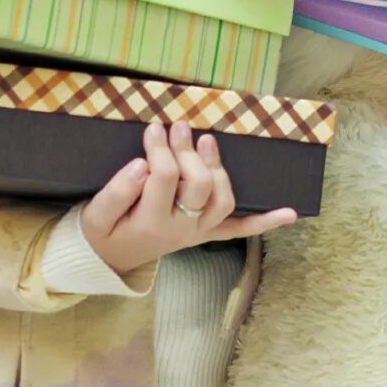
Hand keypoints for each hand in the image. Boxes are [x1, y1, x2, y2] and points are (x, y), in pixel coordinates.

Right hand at [81, 122, 297, 276]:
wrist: (110, 259)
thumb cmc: (104, 232)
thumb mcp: (96, 215)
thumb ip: (116, 192)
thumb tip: (140, 166)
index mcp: (152, 222)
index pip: (164, 177)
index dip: (160, 149)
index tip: (155, 127)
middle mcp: (182, 229)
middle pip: (199, 185)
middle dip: (189, 153)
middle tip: (179, 127)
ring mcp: (199, 231)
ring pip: (223, 200)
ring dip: (220, 170)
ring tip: (207, 141)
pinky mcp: (207, 232)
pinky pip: (240, 229)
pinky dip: (265, 221)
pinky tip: (290, 213)